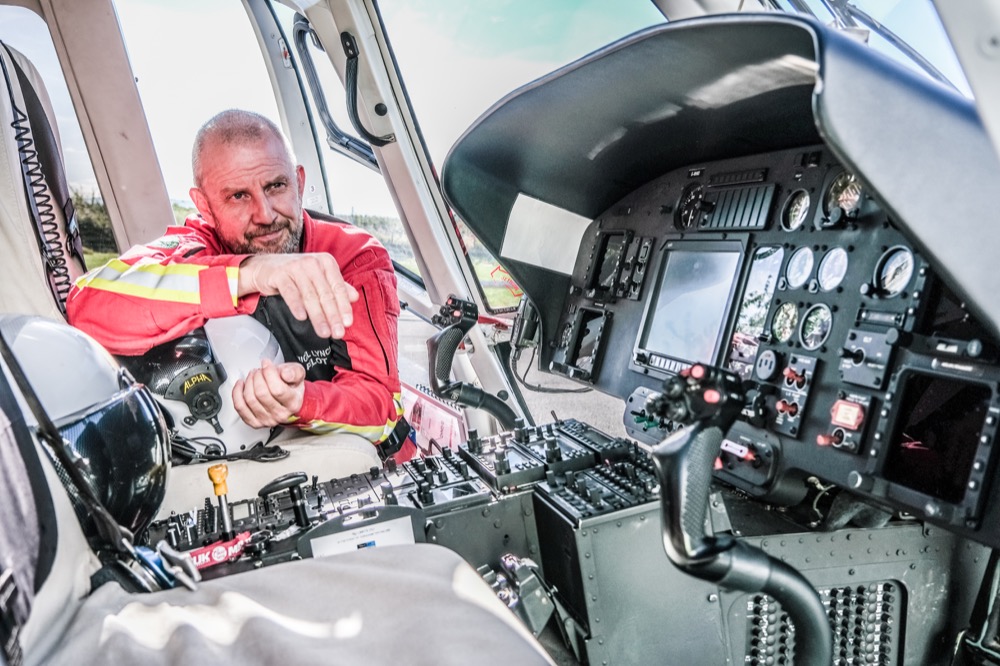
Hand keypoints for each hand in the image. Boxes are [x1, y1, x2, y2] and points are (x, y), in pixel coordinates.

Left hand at [232, 359, 306, 427]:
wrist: (289, 399)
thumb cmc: (291, 386)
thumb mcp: (298, 373)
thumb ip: (294, 372)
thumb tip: (285, 374)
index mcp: (293, 403)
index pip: (277, 390)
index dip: (269, 373)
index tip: (266, 363)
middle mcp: (280, 414)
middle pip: (261, 394)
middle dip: (258, 376)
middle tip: (260, 370)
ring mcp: (267, 420)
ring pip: (250, 399)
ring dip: (248, 382)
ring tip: (253, 375)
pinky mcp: (254, 422)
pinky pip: (240, 407)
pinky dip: (237, 393)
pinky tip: (241, 384)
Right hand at [238, 253, 358, 337]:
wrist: (266, 267)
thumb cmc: (296, 274)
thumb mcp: (319, 278)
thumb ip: (336, 286)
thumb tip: (354, 297)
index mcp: (326, 262)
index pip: (338, 288)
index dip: (344, 307)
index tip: (348, 323)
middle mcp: (313, 263)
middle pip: (326, 294)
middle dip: (333, 316)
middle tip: (338, 333)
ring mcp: (296, 267)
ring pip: (310, 296)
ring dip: (318, 317)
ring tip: (324, 332)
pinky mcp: (280, 274)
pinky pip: (290, 293)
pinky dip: (297, 306)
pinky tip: (302, 318)